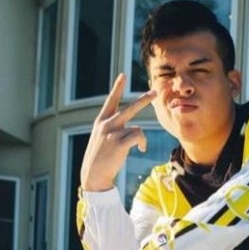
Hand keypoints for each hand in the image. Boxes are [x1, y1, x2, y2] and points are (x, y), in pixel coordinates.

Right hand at [80, 73, 156, 190]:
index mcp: (101, 121)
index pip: (111, 101)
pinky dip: (143, 143)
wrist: (93, 174)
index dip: (117, 88)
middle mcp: (106, 125)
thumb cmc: (100, 158)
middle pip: (129, 108)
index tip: (123, 75)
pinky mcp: (119, 144)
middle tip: (155, 92)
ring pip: (138, 128)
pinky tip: (141, 150)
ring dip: (142, 138)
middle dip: (144, 100)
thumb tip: (135, 128)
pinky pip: (139, 138)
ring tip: (141, 146)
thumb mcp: (103, 139)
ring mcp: (113, 134)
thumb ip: (115, 129)